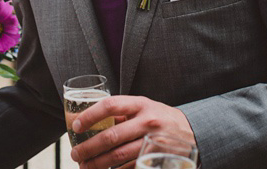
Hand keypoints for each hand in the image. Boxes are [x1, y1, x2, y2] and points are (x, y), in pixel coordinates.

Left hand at [70, 95, 194, 168]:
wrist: (192, 132)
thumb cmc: (159, 118)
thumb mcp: (143, 107)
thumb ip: (121, 113)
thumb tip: (87, 121)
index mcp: (141, 104)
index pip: (110, 106)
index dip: (90, 116)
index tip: (76, 126)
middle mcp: (147, 121)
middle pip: (111, 137)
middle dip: (89, 148)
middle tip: (75, 154)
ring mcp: (153, 142)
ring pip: (118, 156)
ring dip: (97, 164)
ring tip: (85, 166)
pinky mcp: (156, 159)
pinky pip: (130, 168)